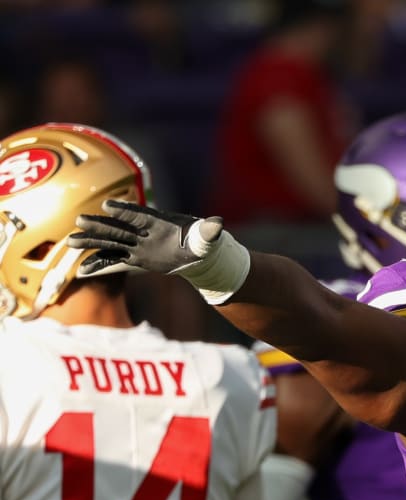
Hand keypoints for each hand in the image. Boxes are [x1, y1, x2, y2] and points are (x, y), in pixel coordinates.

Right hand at [67, 199, 250, 303]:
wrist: (197, 253)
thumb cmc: (202, 242)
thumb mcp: (207, 238)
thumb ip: (209, 231)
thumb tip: (218, 224)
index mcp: (160, 223)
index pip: (140, 215)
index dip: (125, 210)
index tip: (109, 206)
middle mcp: (144, 233)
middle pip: (119, 227)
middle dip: (101, 225)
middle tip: (79, 220)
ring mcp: (137, 245)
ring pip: (111, 242)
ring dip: (92, 242)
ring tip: (70, 241)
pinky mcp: (135, 257)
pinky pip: (114, 260)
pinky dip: (99, 264)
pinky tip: (82, 270)